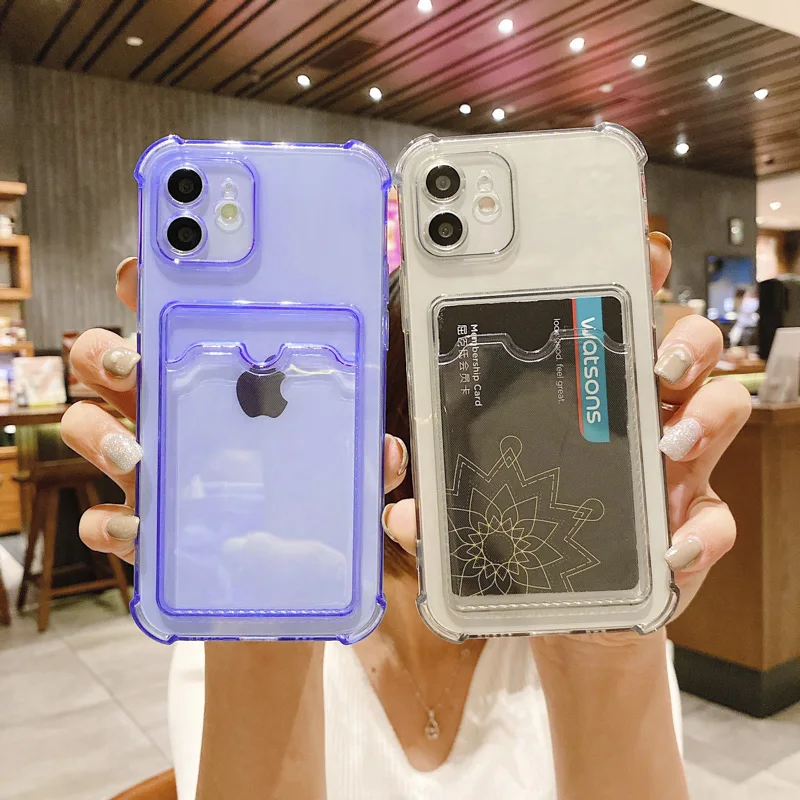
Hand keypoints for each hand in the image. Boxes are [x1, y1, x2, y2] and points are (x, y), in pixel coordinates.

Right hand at [60, 256, 409, 563]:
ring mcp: (149, 470)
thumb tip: (389, 450)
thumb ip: (370, 458)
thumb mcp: (348, 472)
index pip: (172, 322)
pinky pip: (100, 518)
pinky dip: (107, 522)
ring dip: (95, 432)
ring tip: (134, 454)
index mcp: (217, 386)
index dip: (148, 288)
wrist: (293, 581)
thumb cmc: (311, 502)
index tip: (141, 272)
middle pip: (109, 363)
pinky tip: (136, 527)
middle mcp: (171, 418)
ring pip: (87, 427)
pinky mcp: (141, 527)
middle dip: (104, 351)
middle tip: (131, 364)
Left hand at [382, 232, 751, 641]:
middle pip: (683, 348)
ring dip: (705, 415)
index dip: (635, 280)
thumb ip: (436, 506)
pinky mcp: (691, 526)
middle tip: (659, 360)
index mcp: (583, 394)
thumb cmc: (520, 536)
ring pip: (719, 408)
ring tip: (671, 443)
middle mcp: (637, 418)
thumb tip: (401, 512)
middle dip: (683, 337)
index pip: (615, 322)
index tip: (638, 255)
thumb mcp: (469, 510)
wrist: (561, 607)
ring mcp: (672, 469)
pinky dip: (702, 530)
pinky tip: (672, 545)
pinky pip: (718, 518)